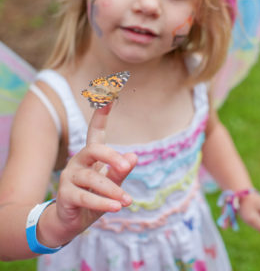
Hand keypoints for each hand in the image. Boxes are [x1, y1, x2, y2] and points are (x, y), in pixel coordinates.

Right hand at [53, 103, 136, 242]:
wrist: (70, 222)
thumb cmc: (96, 198)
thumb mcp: (113, 184)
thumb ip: (121, 171)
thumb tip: (133, 157)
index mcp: (92, 156)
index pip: (95, 132)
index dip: (101, 115)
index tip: (109, 96)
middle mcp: (78, 162)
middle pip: (94, 150)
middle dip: (112, 157)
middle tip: (127, 168)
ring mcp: (69, 177)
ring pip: (92, 179)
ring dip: (112, 190)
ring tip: (128, 201)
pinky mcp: (65, 195)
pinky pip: (86, 198)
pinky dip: (103, 203)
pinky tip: (117, 207)